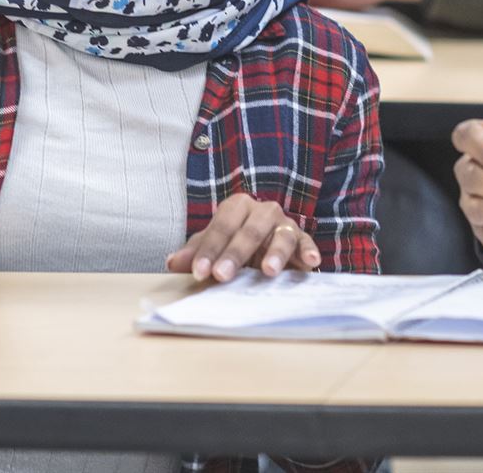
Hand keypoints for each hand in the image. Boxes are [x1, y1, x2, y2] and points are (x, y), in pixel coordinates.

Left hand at [166, 192, 320, 280]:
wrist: (267, 245)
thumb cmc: (236, 244)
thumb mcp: (214, 247)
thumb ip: (195, 253)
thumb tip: (172, 262)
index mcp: (237, 207)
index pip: (220, 227)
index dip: (208, 250)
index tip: (198, 272)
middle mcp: (262, 210)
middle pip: (249, 230)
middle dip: (234, 254)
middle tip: (221, 276)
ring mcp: (284, 224)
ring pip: (281, 235)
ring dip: (274, 253)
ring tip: (268, 271)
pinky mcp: (302, 240)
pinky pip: (306, 243)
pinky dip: (309, 251)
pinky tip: (310, 262)